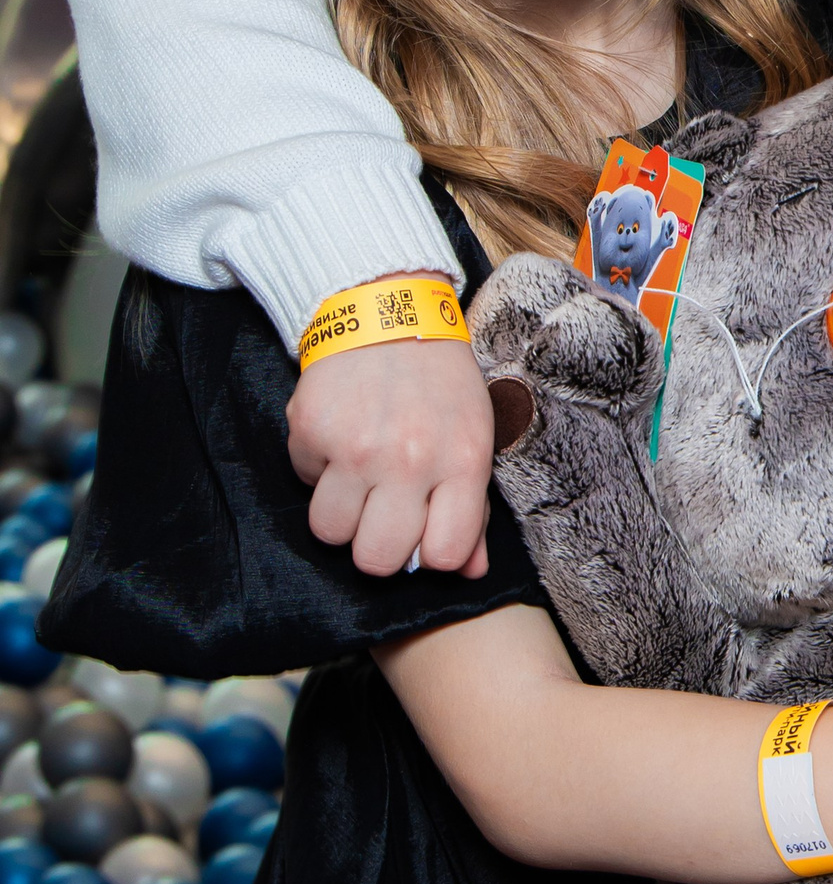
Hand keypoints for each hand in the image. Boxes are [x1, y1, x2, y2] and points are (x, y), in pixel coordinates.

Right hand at [286, 332, 496, 575]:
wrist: (388, 311)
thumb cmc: (440, 383)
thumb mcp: (475, 437)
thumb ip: (475, 510)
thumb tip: (470, 572)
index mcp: (462, 462)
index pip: (444, 554)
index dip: (431, 554)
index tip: (426, 532)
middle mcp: (409, 460)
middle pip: (376, 559)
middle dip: (377, 545)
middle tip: (384, 511)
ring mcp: (355, 447)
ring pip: (330, 531)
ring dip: (342, 512)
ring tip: (359, 478)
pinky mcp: (310, 430)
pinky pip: (305, 484)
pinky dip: (318, 470)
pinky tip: (340, 438)